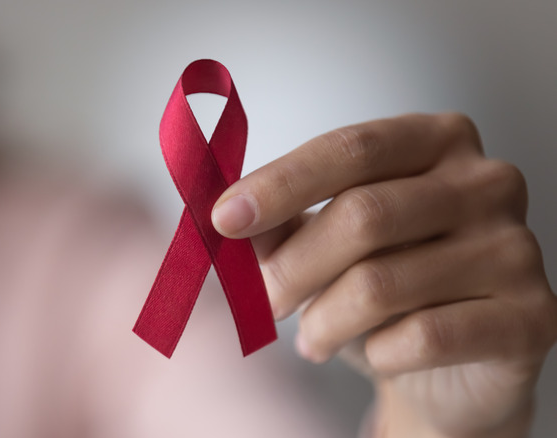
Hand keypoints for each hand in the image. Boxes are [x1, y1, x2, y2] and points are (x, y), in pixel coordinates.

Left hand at [211, 113, 556, 436]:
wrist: (451, 365)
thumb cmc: (386, 289)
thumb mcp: (327, 244)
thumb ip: (283, 222)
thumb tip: (226, 213)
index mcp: (436, 141)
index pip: (351, 148)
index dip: (281, 184)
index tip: (224, 218)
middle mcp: (487, 182)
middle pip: (363, 214)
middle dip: (294, 267)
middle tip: (264, 302)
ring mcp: (516, 247)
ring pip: (383, 282)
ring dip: (325, 320)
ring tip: (310, 338)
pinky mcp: (532, 315)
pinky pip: (425, 335)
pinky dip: (378, 352)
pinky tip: (373, 354)